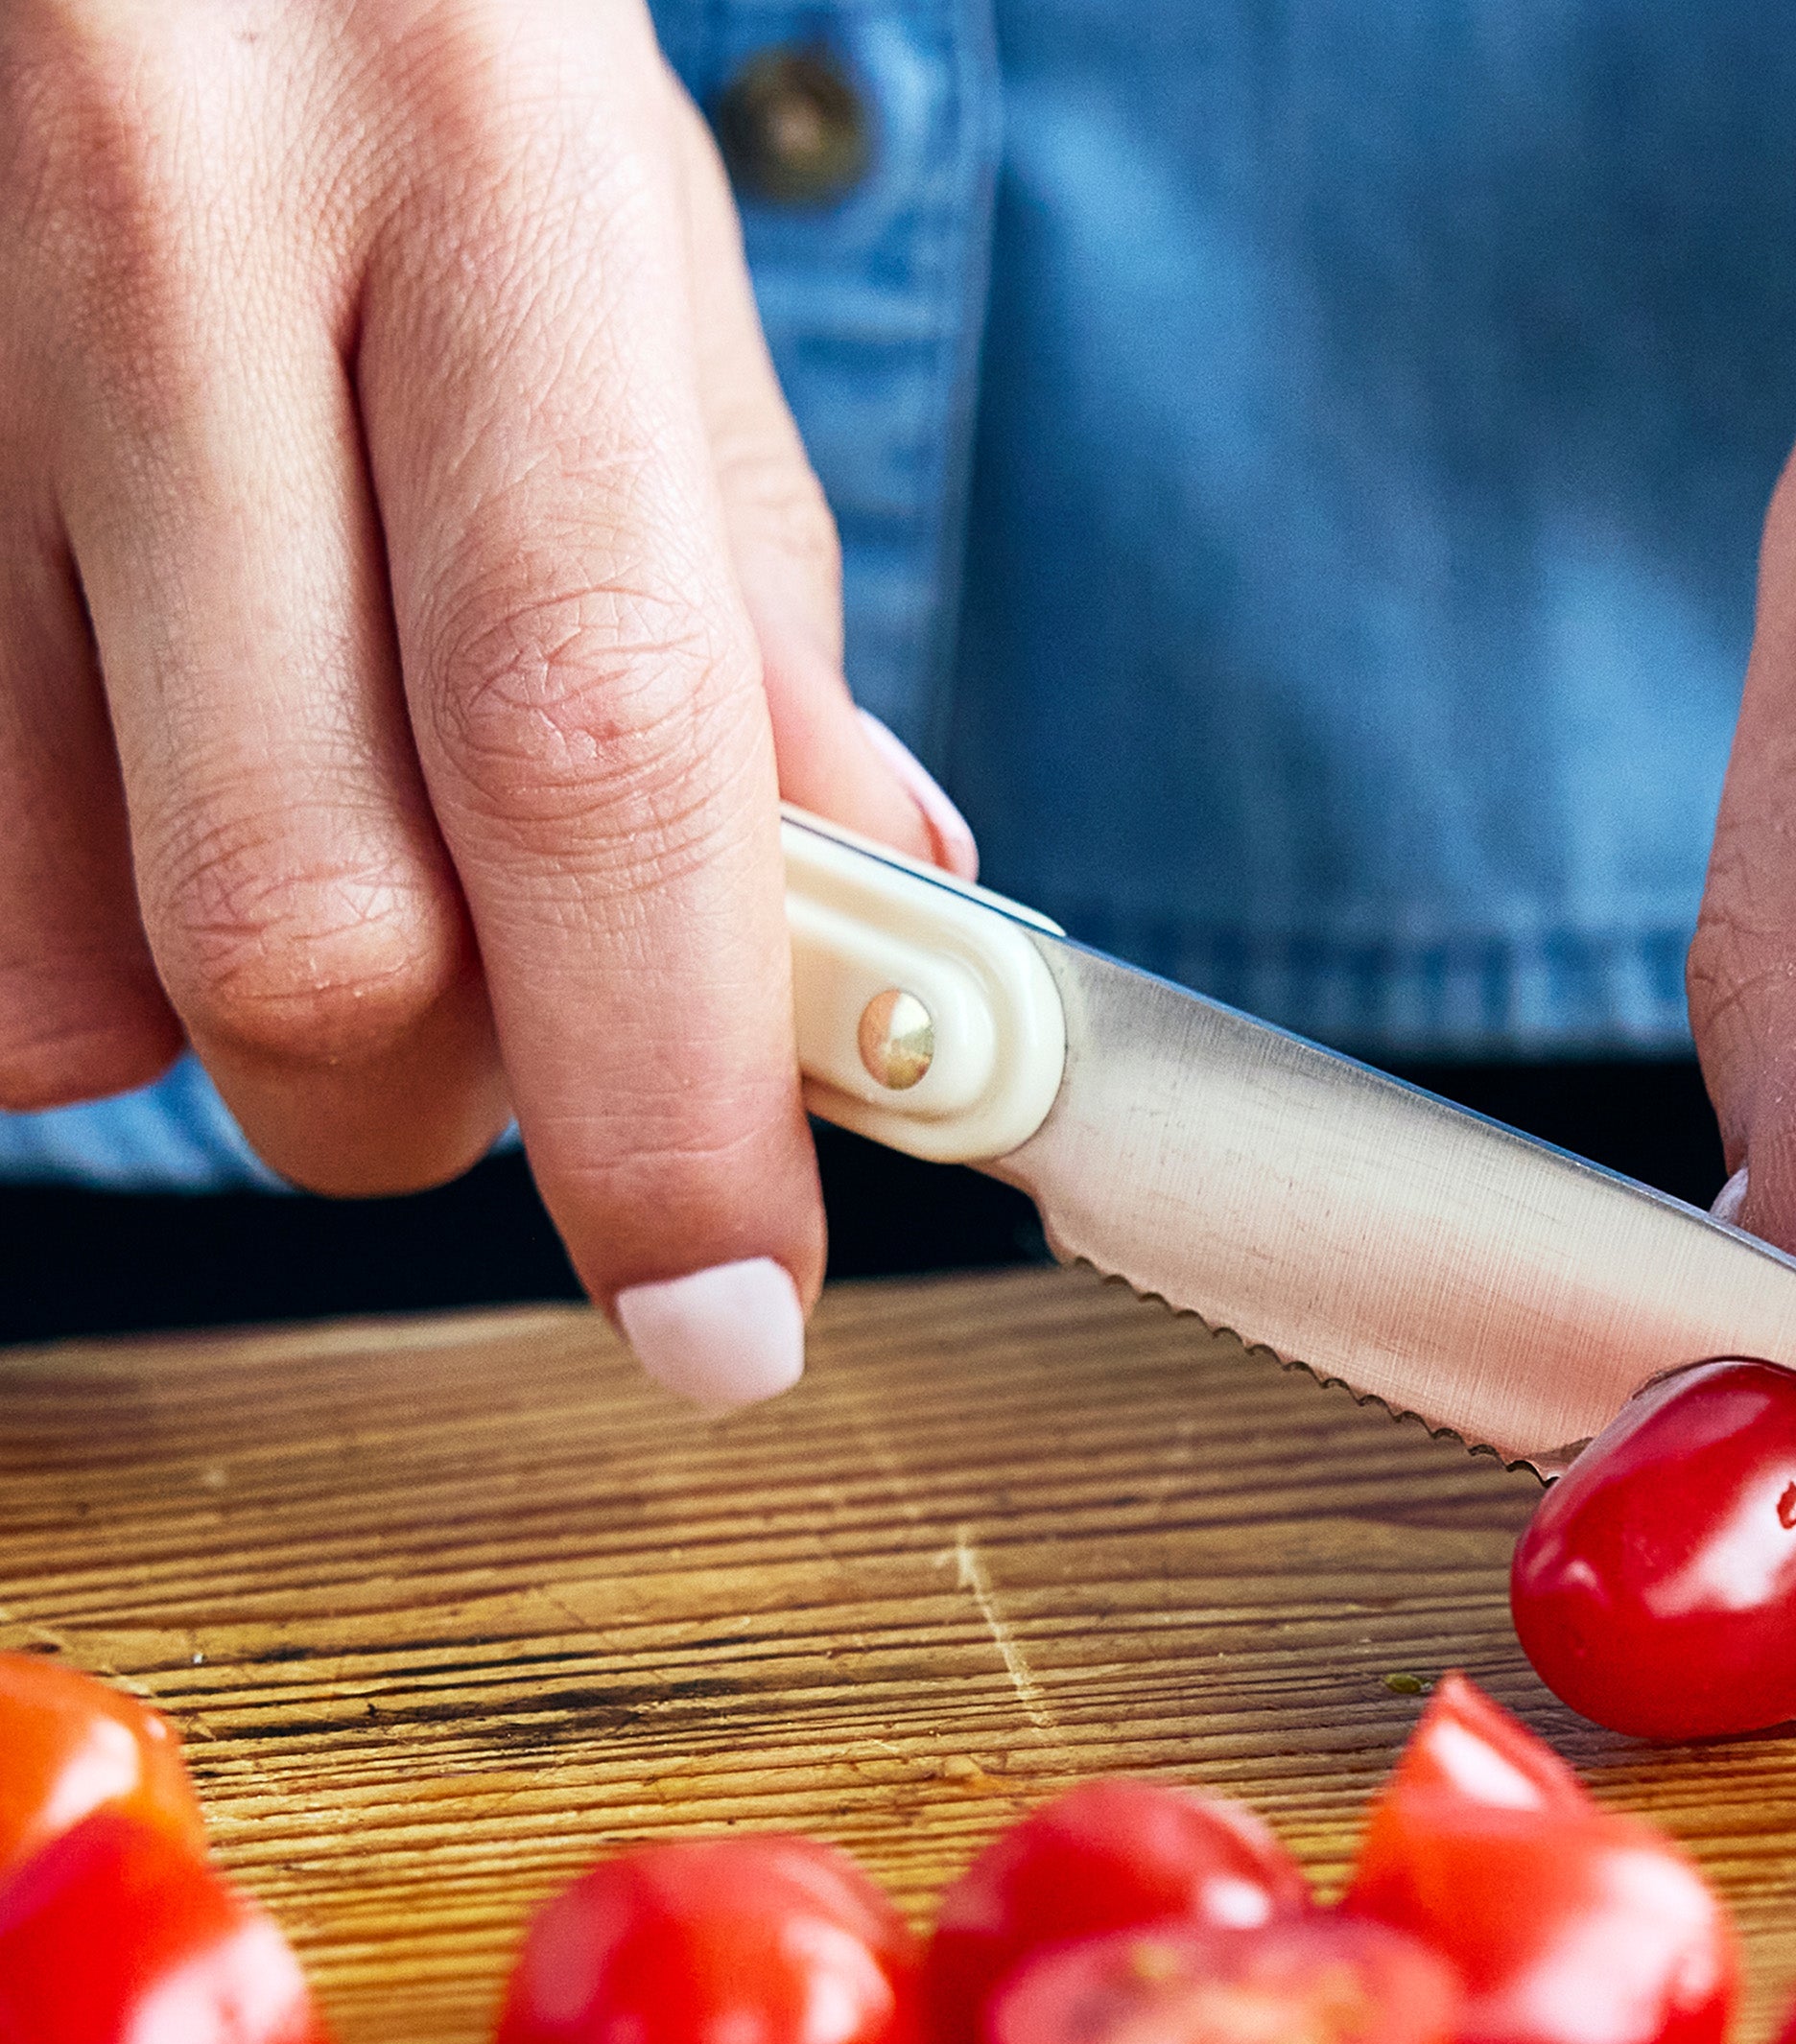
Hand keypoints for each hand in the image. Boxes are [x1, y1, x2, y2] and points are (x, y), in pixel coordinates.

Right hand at [0, 2, 971, 1404]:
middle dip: (445, 1093)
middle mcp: (160, 241)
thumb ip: (738, 590)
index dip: (661, 1094)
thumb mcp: (626, 230)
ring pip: (70, 964)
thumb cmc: (393, 19)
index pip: (587, 742)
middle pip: (302, 928)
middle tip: (519, 1007)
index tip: (729, 1306)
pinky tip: (145, 773)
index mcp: (475, 161)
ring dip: (244, 1020)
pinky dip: (71, 933)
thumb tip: (860, 925)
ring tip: (311, 823)